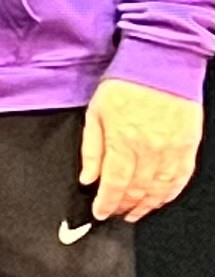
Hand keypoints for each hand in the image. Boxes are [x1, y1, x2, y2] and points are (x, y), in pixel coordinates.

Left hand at [82, 76, 202, 220]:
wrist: (161, 63)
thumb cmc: (125, 84)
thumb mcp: (95, 114)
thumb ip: (91, 150)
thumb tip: (87, 179)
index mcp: (123, 142)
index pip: (113, 185)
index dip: (106, 204)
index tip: (99, 213)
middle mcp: (149, 150)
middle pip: (137, 190)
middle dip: (124, 206)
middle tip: (116, 213)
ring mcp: (172, 149)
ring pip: (160, 189)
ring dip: (147, 205)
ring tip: (135, 212)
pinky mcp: (189, 145)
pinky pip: (181, 177)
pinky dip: (170, 192)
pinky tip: (161, 198)